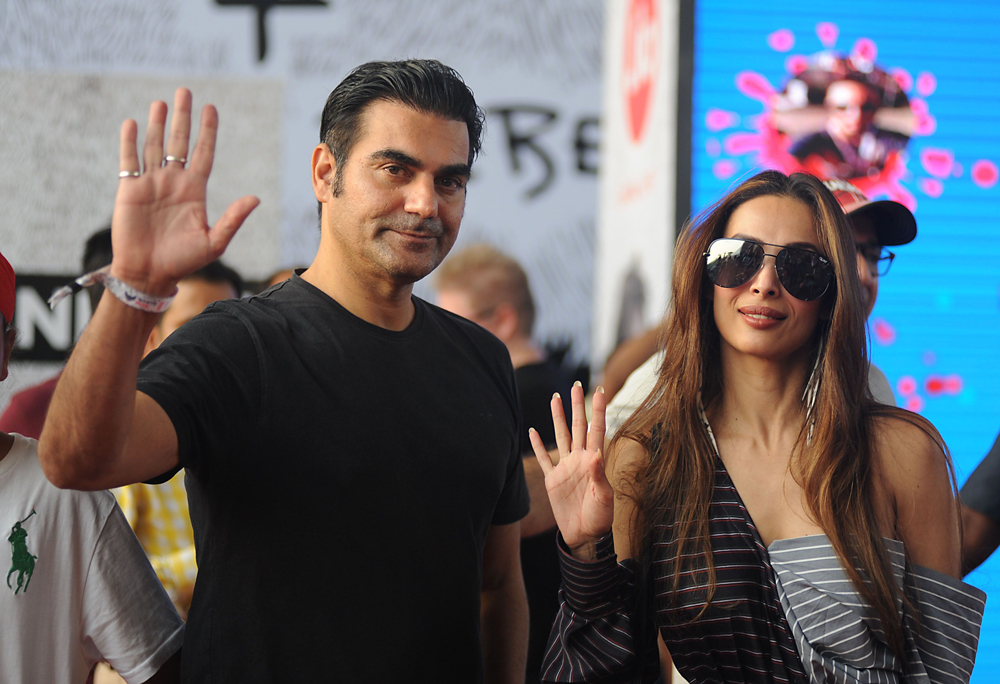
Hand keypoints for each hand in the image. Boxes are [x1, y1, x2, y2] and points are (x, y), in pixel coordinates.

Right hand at [110, 88, 259, 295]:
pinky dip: (129, 141)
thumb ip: (233, 219)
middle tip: (185, 91)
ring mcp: (151, 184)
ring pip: (155, 146)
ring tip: (161, 103)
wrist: (150, 274)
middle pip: (180, 142)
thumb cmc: (183, 262)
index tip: (211, 108)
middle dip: (183, 117)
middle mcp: (174, 182)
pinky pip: (129, 160)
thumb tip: (255, 199)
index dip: (208, 131)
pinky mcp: (129, 189)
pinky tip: (131, 123)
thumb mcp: (214, 242)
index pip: (204, 153)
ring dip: (157, 124)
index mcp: (195, 190)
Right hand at [529, 383, 612, 558]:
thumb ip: (599, 475)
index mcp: (594, 461)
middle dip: (576, 406)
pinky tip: (533, 430)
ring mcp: (564, 468)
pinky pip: (544, 458)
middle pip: (576, 426)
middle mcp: (579, 459)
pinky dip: (537, 445)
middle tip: (575, 385)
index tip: (600, 390)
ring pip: (560, 436)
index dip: (597, 410)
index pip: (595, 430)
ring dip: (557, 418)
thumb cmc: (599, 518)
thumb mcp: (603, 498)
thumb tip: (597, 454)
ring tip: (555, 398)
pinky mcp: (552, 479)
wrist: (584, 536)